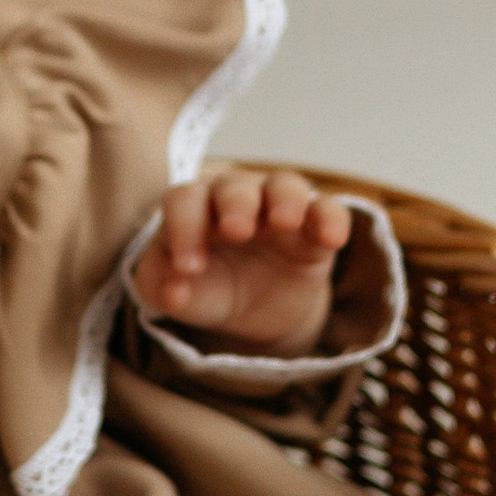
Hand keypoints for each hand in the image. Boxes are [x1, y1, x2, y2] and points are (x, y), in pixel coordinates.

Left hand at [134, 170, 353, 357]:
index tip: (187, 268)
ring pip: (284, 185)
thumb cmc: (211, 287)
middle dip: (235, 205)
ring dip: (285, 199)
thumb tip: (172, 292)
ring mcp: (278, 208)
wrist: (257, 310)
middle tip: (236, 231)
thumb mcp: (183, 295)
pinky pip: (327, 210)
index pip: (184, 201)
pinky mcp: (314, 226)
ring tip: (284, 222)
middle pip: (234, 186)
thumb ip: (164, 289)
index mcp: (195, 209)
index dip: (184, 229)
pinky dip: (331, 219)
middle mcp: (235, 198)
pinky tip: (330, 239)